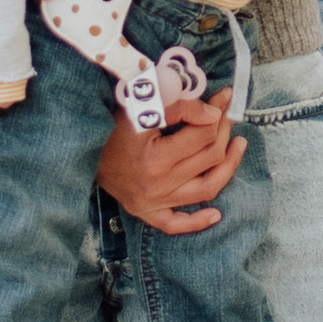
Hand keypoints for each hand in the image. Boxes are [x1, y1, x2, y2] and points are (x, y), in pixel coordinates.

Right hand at [97, 90, 245, 233]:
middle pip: (208, 158)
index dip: (218, 112)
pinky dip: (198, 222)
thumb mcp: (142, 108)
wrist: (83, 150)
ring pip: (206, 188)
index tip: (223, 96)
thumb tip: (213, 113)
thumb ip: (179, 107)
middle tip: (229, 115)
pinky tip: (217, 214)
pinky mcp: (146, 213)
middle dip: (224, 132)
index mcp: (154, 158)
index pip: (202, 135)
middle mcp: (156, 185)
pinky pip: (176, 224)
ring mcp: (152, 202)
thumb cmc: (112, 125)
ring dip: (228, 167)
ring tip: (239, 146)